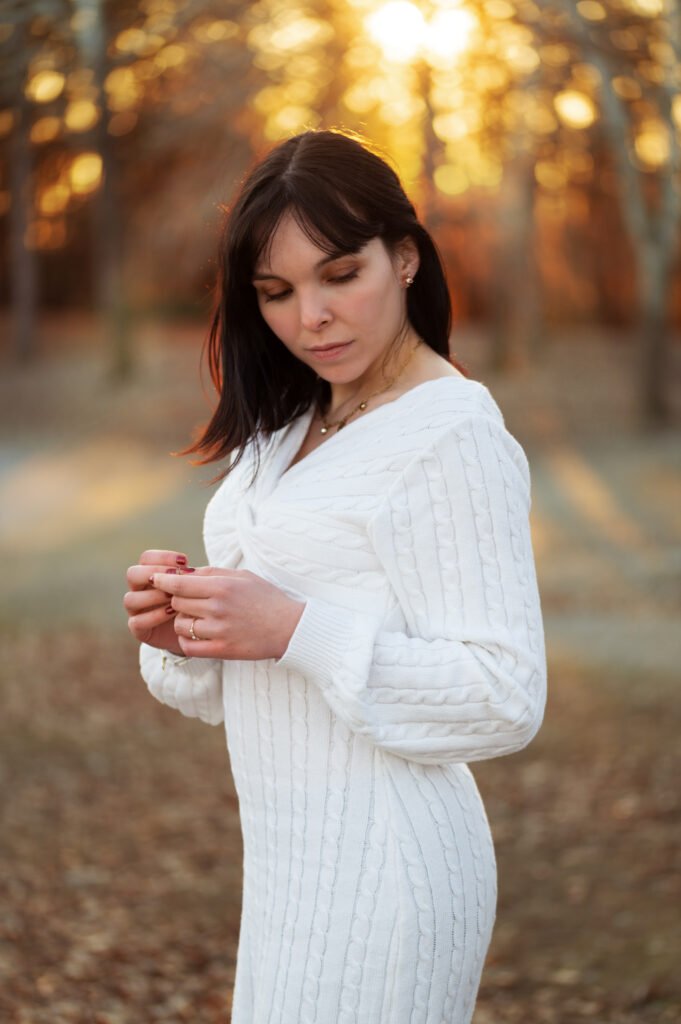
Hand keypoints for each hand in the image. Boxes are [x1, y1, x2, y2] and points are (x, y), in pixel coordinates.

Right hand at [124, 549, 195, 653]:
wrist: (195, 633)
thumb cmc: (196, 604)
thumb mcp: (195, 588)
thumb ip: (190, 577)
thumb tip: (190, 569)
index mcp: (151, 574)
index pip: (146, 558)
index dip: (162, 557)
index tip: (184, 561)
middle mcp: (139, 590)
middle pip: (132, 574)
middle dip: (153, 574)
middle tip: (175, 580)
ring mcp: (136, 610)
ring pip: (130, 599)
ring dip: (153, 596)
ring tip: (174, 598)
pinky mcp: (138, 630)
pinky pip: (137, 621)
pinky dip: (154, 616)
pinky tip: (171, 613)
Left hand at [149, 567, 305, 660]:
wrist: (290, 628)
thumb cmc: (266, 598)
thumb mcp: (242, 576)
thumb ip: (212, 573)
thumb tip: (183, 572)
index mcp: (222, 586)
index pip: (178, 584)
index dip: (163, 581)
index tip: (157, 580)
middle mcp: (218, 608)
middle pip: (177, 603)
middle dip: (177, 600)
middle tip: (186, 600)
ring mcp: (219, 630)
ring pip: (180, 625)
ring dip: (183, 621)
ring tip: (196, 618)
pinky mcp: (221, 650)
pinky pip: (188, 646)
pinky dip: (187, 640)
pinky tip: (197, 634)